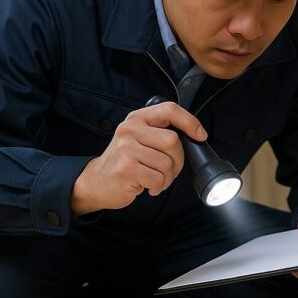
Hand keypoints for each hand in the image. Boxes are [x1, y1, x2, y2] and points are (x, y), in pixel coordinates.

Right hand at [70, 102, 207, 214]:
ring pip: (167, 164)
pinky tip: (147, 186)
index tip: (200, 135)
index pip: (170, 110)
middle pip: (173, 141)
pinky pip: (157, 179)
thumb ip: (160, 133)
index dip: (190, 122)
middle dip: (178, 161)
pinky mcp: (125, 168)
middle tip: (168, 170)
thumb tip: (194, 137)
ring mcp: (126, 148)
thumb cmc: (126, 161)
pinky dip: (158, 187)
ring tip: (154, 179)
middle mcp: (130, 129)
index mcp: (137, 118)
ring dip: (167, 178)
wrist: (97, 182)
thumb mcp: (139, 139)